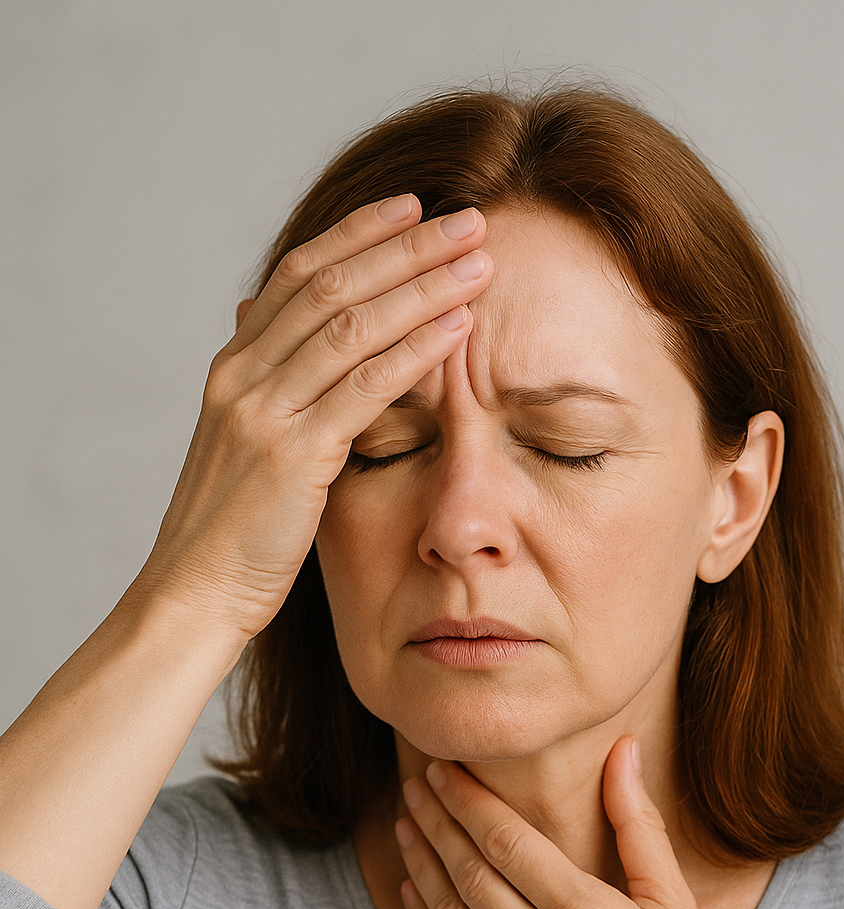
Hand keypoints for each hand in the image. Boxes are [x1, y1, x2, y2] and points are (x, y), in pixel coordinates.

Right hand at [140, 194, 492, 642]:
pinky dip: (415, 350)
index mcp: (233, 369)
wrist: (193, 595)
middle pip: (332, 285)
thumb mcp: (245, 450)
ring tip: (479, 263)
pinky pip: (363, 387)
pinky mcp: (291, 455)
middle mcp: (242, 376)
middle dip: (405, 247)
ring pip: (351, 325)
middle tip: (469, 220)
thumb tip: (280, 338)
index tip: (413, 207)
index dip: (358, 234)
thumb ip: (271, 393)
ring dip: (422, 287)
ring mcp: (262, 412)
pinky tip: (458, 328)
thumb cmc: (232, 534)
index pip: (299, 275)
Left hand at [395, 737, 742, 908]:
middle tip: (412, 784)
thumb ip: (639, 827)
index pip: (508, 843)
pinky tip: (412, 892)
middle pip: (468, 873)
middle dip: (434, 821)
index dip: (467, 800)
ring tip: (405, 825)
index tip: (443, 769)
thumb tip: (622, 751)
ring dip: (420, 865)